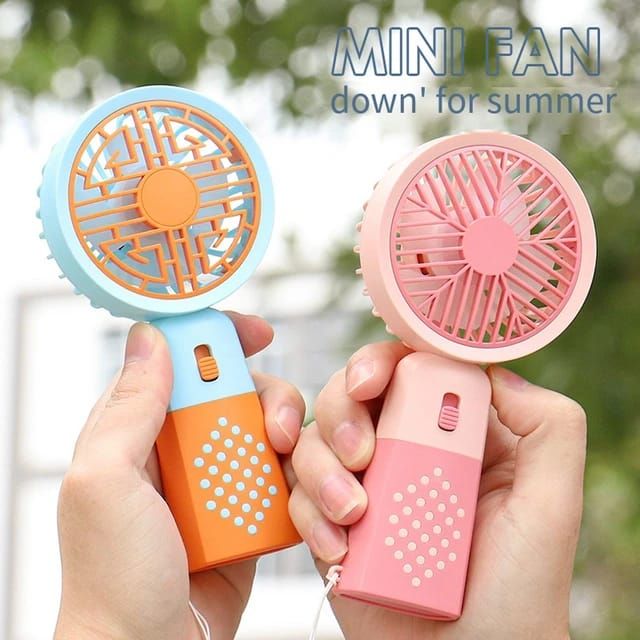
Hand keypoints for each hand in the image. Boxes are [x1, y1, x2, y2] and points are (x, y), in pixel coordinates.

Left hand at [55, 314, 303, 639]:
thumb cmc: (115, 577)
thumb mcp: (106, 483)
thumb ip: (129, 408)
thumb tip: (151, 337)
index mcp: (136, 429)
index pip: (177, 359)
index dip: (216, 337)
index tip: (259, 334)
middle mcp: (178, 447)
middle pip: (236, 390)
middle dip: (269, 396)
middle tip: (279, 428)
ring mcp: (215, 478)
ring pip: (267, 430)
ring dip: (292, 444)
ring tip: (300, 476)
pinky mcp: (246, 509)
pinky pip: (282, 476)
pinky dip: (299, 482)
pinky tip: (304, 503)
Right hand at [290, 342, 585, 639]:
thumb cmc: (517, 591)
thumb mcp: (551, 504)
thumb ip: (549, 427)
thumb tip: (490, 372)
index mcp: (453, 431)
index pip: (409, 369)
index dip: (382, 362)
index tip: (371, 384)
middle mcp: (403, 448)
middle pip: (350, 394)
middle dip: (342, 412)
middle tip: (361, 455)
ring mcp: (364, 483)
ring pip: (314, 438)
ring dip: (322, 469)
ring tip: (354, 515)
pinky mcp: (331, 519)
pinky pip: (297, 492)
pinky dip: (308, 514)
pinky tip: (339, 548)